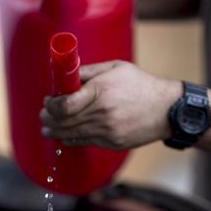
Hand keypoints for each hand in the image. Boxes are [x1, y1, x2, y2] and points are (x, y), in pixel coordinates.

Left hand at [40, 61, 181, 149]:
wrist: (166, 110)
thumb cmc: (141, 85)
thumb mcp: (116, 68)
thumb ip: (89, 72)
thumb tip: (66, 75)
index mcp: (100, 92)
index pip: (64, 104)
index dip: (51, 105)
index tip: (48, 101)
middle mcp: (101, 113)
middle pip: (64, 121)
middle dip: (49, 118)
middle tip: (43, 115)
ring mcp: (106, 130)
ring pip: (71, 134)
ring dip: (55, 131)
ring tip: (47, 129)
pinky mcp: (111, 142)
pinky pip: (84, 142)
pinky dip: (70, 139)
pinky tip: (64, 135)